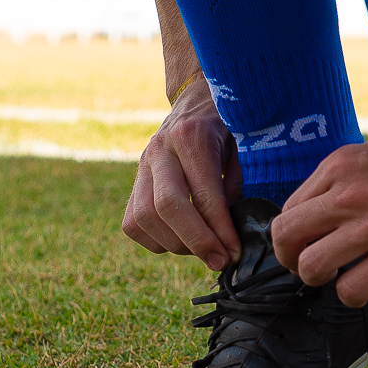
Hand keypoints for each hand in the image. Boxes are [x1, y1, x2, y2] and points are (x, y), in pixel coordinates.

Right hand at [122, 79, 242, 270]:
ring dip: (176, 244)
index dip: (218, 229)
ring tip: (202, 249)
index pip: (202, 193)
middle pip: (166, 206)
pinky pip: (133, 224)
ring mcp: (140, 166)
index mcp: (191, 137)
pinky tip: (180, 240)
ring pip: (145, 218)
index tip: (234, 253)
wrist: (191, 106)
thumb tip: (226, 236)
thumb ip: (232, 190)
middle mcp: (159, 150)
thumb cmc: (220, 134)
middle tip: (219, 261)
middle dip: (195, 242)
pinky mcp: (131, 183)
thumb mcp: (237, 152)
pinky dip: (157, 241)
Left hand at [272, 113, 367, 305]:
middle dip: (292, 260)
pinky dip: (352, 296)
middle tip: (310, 268)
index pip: (289, 210)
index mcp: (339, 167)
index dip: (296, 235)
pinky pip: (350, 290)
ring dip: (319, 279)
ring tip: (340, 277)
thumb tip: (330, 209)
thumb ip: (348, 180)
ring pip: (311, 267)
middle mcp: (346, 195)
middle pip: (287, 238)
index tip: (310, 244)